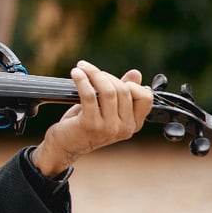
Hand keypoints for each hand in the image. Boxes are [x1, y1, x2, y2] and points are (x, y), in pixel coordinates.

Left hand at [30, 60, 152, 176]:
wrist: (65, 144)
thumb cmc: (85, 124)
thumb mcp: (106, 108)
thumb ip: (122, 93)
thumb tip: (136, 74)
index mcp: (133, 124)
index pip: (145, 98)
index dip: (131, 84)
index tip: (111, 79)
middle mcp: (124, 128)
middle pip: (123, 90)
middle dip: (104, 75)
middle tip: (88, 69)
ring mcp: (109, 128)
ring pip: (108, 91)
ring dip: (93, 74)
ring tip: (81, 68)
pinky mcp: (91, 125)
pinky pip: (89, 95)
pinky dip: (82, 80)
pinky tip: (76, 73)